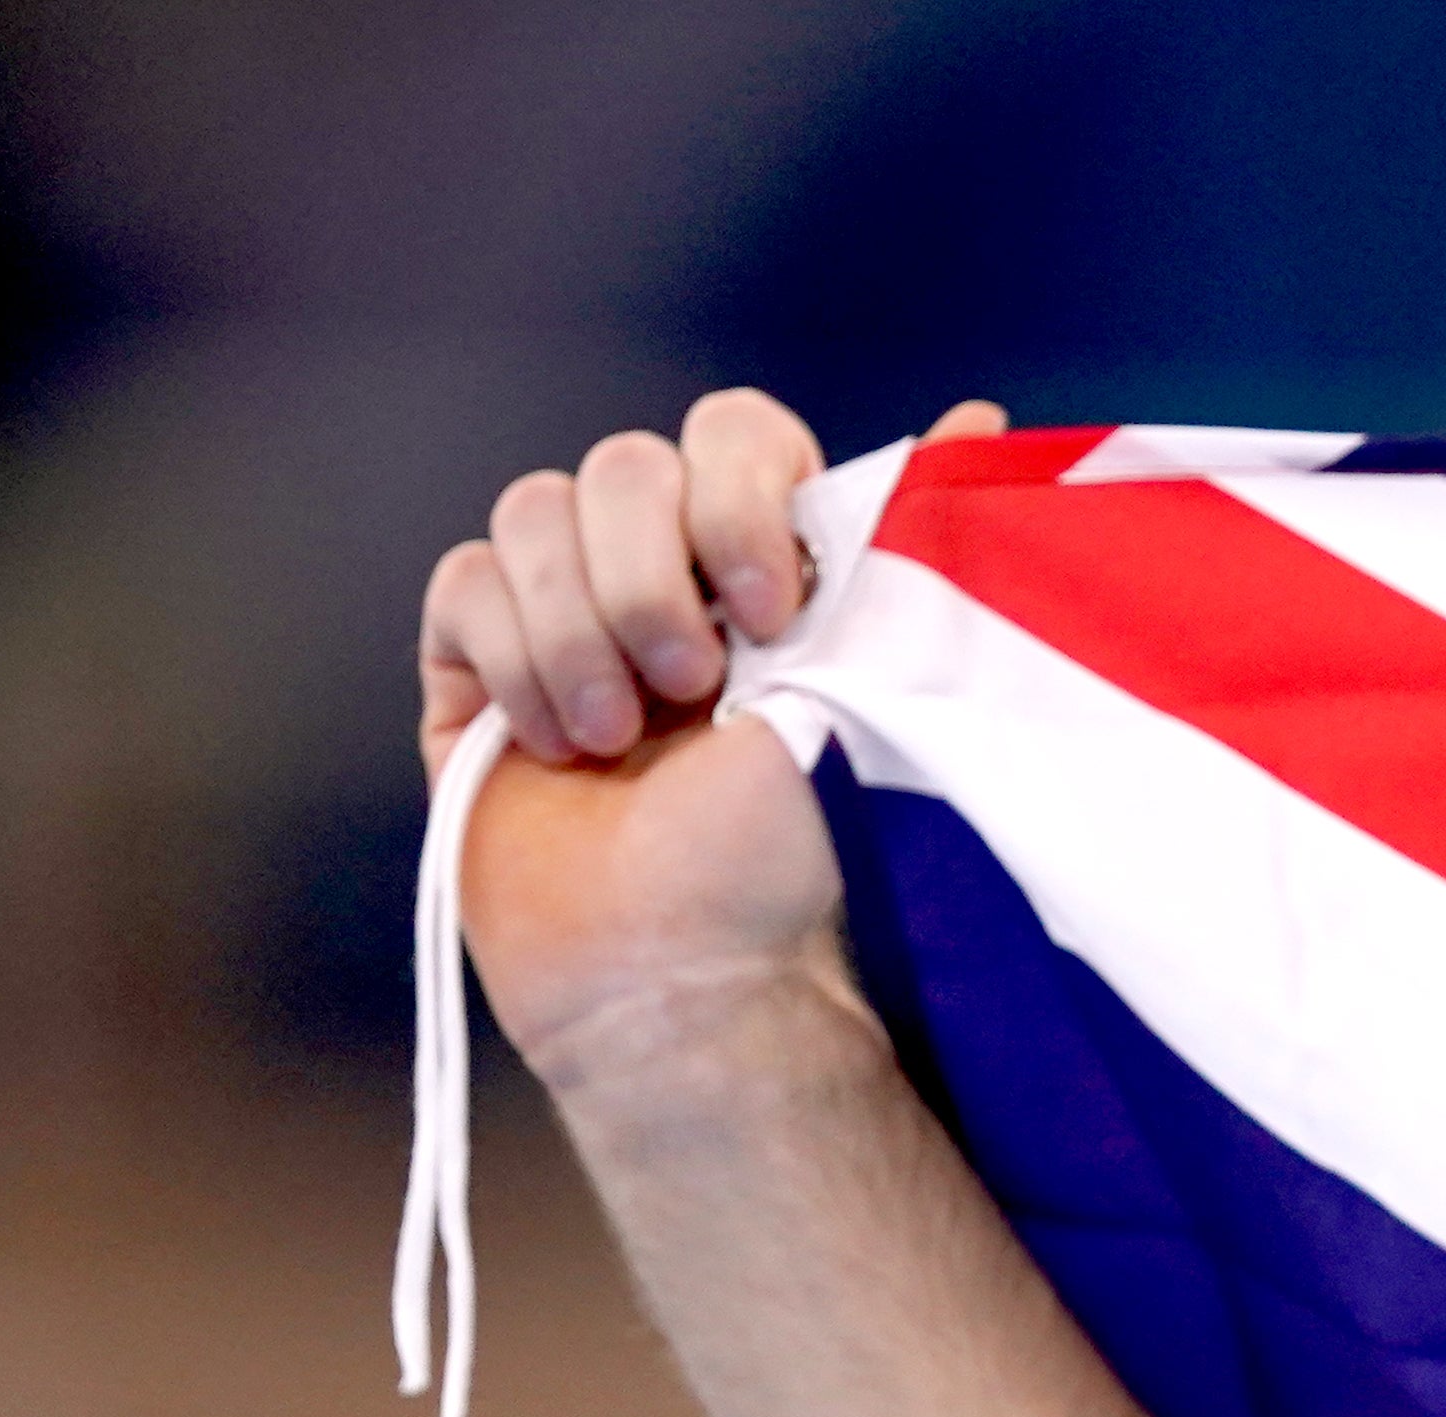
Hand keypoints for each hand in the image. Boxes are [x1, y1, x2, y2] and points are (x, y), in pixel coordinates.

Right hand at [412, 387, 1007, 1094]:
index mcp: (766, 562)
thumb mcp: (881, 690)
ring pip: (535, 509)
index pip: (736, 428)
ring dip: (586, 629)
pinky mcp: (475, 661)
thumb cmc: (795, 849)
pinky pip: (466, 584)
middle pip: (623, 461)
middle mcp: (664, 571)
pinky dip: (516, 661)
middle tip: (698, 689)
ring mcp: (562, 611)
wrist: (691, 968)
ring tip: (625, 741)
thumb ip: (913, 554)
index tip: (780, 609)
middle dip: (656, 577)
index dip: (742, 494)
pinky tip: (560, 746)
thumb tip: (979, 418)